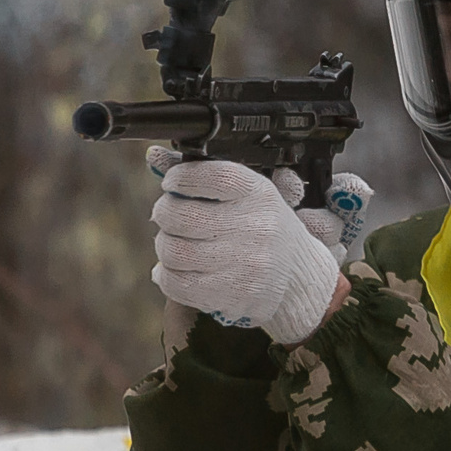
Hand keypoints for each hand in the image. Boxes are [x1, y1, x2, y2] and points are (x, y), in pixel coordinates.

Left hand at [150, 158, 343, 343]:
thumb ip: (200, 174)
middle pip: (181, 216)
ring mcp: (245, 263)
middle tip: (168, 217)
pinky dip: (166, 275)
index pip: (212, 176)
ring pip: (173, 251)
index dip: (181, 177)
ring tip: (174, 244)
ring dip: (164, 246)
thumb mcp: (245, 195)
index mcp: (259, 194)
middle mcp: (255, 227)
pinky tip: (177, 269)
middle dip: (164, 214)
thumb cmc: (262, 228)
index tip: (172, 183)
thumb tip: (152, 156)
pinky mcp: (233, 295)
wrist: (298, 277)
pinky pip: (177, 284)